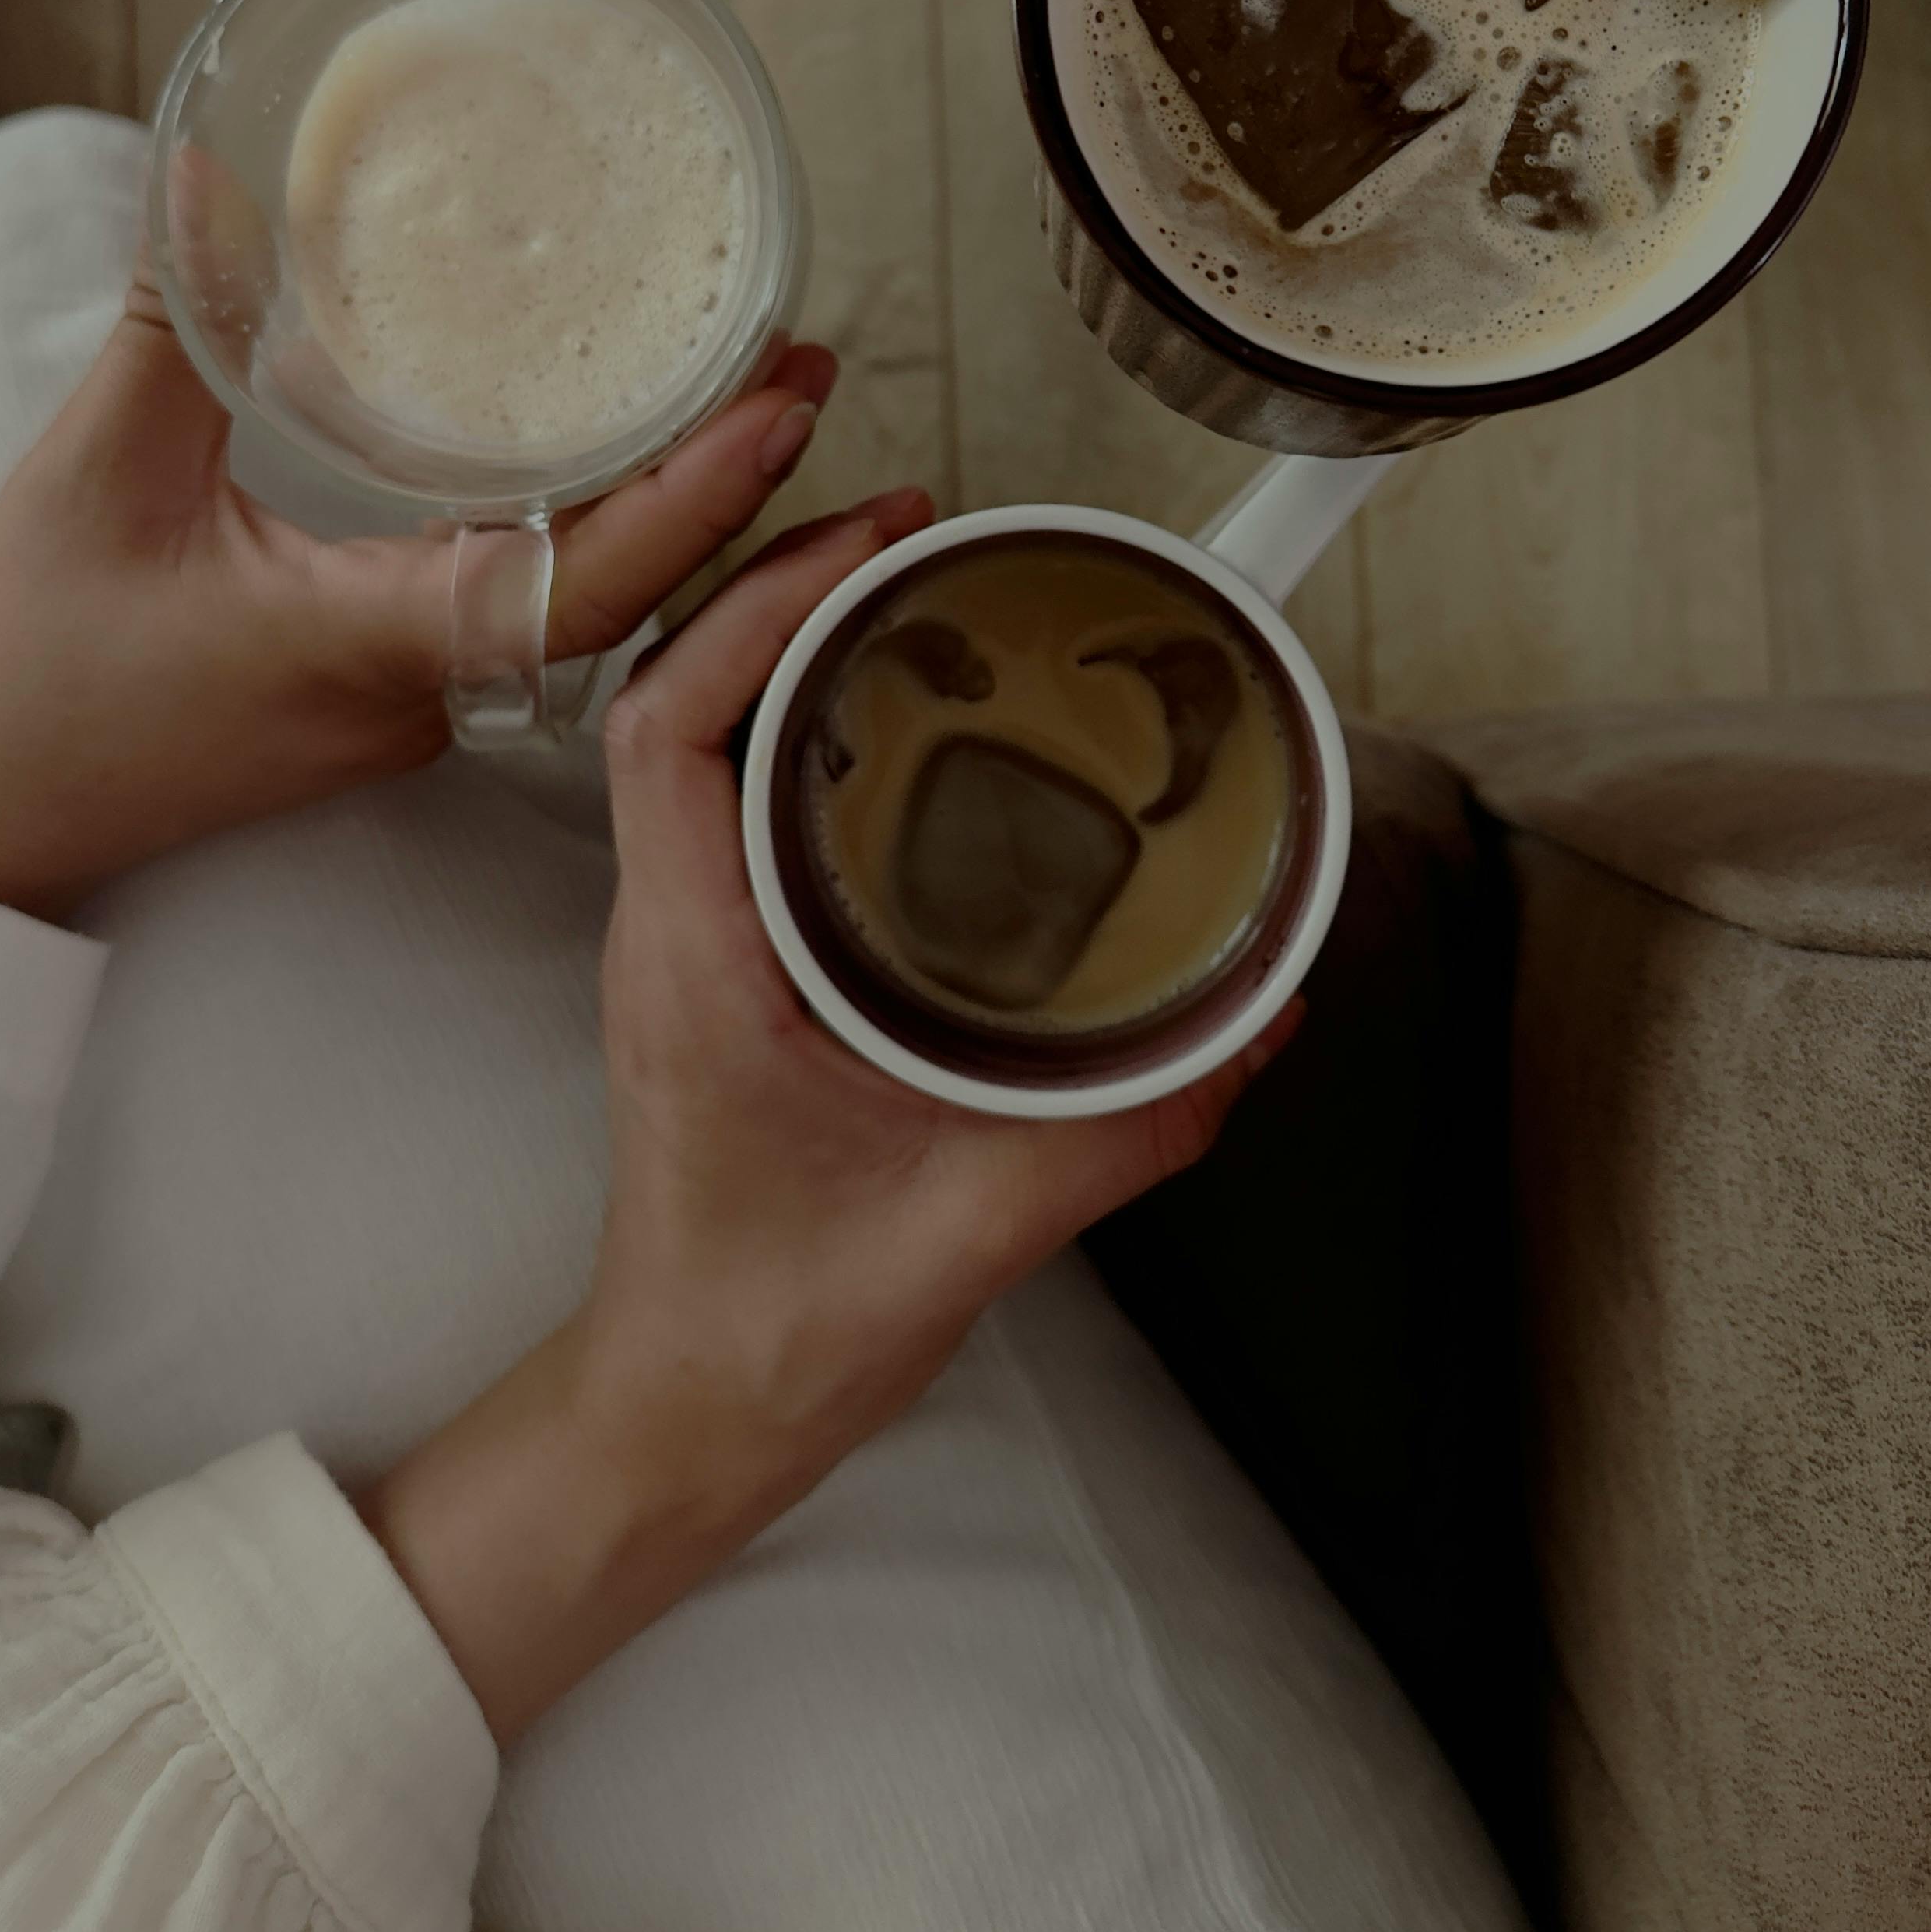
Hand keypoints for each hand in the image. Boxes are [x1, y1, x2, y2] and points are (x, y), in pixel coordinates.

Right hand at [0, 251, 847, 919]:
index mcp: (373, 647)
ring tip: (763, 401)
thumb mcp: (91, 480)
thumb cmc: (15, 682)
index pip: (589, 586)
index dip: (698, 500)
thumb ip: (173, 323)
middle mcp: (420, 693)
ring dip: (680, 515)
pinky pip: (524, 615)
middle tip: (810, 370)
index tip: (782, 409)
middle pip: (625, 598)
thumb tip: (211, 174)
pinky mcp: (376, 699)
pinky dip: (598, 538)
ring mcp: (406, 709)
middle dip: (734, 489)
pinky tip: (635, 465)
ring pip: (585, 614)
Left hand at [360, 506, 1298, 1743]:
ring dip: (782, 640)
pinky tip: (897, 710)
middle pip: (678, 689)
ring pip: (696, 731)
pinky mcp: (715, 956)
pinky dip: (795, 714)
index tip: (868, 544)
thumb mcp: (976, 1224)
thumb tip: (1262, 1016)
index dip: (757, 607)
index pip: (670, 728)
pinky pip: (729, 790)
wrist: (690, 1406)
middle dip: (782, 583)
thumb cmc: (783, 1327)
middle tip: (913, 526)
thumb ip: (1128, 1122)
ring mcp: (681, 938)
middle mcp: (668, 927)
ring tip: (911, 584)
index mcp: (699, 965)